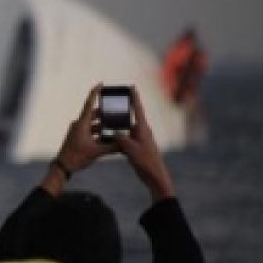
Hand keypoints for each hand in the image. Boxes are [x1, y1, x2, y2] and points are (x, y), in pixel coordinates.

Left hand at [42, 85, 118, 194]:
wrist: (63, 167)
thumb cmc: (77, 157)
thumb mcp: (97, 151)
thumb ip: (112, 146)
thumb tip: (125, 143)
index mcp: (82, 123)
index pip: (89, 104)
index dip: (95, 93)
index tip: (100, 84)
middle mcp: (79, 124)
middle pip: (94, 114)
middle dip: (106, 113)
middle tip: (117, 111)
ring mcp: (78, 131)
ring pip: (94, 124)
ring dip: (103, 125)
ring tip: (116, 125)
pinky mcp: (79, 137)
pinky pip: (91, 131)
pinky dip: (99, 132)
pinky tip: (109, 137)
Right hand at [115, 86, 174, 200]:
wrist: (155, 176)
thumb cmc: (146, 161)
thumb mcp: (131, 149)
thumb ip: (121, 138)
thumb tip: (114, 133)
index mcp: (142, 129)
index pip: (138, 109)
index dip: (134, 97)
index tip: (132, 87)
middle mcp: (142, 132)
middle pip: (131, 117)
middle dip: (123, 109)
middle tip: (114, 101)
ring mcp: (140, 139)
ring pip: (126, 129)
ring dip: (118, 125)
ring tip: (108, 120)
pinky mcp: (137, 147)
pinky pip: (125, 138)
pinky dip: (118, 137)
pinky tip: (110, 138)